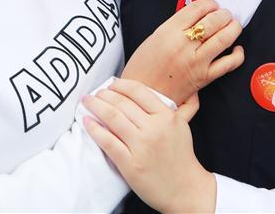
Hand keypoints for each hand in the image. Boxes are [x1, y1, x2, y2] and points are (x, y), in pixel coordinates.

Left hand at [83, 79, 215, 212]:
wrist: (184, 189)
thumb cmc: (181, 157)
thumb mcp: (182, 126)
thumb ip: (181, 106)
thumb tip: (186, 89)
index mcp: (167, 117)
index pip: (138, 91)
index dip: (121, 85)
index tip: (111, 85)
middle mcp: (154, 129)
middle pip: (122, 103)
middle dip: (104, 94)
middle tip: (96, 93)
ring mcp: (141, 146)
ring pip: (112, 118)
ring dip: (96, 106)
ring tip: (87, 102)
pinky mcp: (130, 163)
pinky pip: (107, 141)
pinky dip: (94, 129)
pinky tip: (87, 122)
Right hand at [121, 0, 243, 104]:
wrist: (144, 95)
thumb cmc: (144, 67)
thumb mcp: (155, 37)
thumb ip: (176, 25)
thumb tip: (198, 16)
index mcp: (169, 32)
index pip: (197, 9)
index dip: (209, 3)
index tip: (212, 5)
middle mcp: (184, 45)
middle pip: (213, 21)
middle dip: (223, 14)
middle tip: (224, 14)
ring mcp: (197, 62)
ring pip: (224, 38)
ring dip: (233, 27)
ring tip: (233, 25)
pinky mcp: (205, 78)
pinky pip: (229, 64)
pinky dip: (237, 54)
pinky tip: (237, 49)